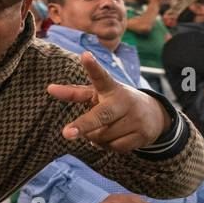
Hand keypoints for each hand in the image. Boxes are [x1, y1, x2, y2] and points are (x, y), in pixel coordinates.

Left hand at [47, 51, 168, 150]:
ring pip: (103, 136)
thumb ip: (74, 93)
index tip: (85, 55)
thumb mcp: (97, 94)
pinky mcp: (143, 134)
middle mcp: (124, 101)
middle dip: (84, 125)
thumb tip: (49, 88)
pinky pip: (114, 147)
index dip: (93, 67)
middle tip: (66, 133)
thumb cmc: (115, 102)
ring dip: (96, 137)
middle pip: (101, 116)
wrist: (155, 115)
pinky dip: (107, 146)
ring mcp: (136, 118)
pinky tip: (113, 137)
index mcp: (111, 88)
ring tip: (104, 128)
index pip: (101, 77)